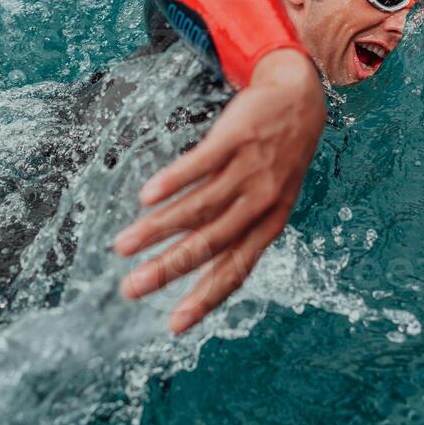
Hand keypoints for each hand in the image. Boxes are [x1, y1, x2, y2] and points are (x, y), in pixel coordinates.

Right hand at [113, 48, 325, 333]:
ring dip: (156, 230)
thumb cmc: (278, 158)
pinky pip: (199, 165)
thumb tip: (199, 271)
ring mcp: (248, 170)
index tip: (174, 325)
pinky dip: (172, 182)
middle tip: (130, 288)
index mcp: (268, 226)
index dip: (204, 299)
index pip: (234, 271)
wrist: (300, 99)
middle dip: (167, 269)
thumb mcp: (271, 201)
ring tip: (123, 246)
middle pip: (208, 244)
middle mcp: (259, 203)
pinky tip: (146, 197)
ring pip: (197, 208)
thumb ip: (239, 232)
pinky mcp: (235, 139)